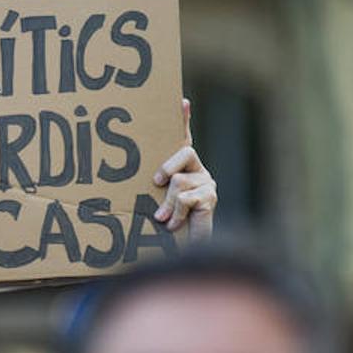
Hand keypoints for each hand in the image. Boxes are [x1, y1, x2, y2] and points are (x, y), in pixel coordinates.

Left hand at [153, 98, 216, 239]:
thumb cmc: (164, 224)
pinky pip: (187, 198)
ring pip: (180, 181)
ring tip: (162, 219)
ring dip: (167, 203)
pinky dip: (176, 213)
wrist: (185, 251)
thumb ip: (152, 186)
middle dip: (167, 167)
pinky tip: (173, 225)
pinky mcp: (211, 198)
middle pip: (184, 152)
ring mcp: (207, 182)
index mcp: (183, 167)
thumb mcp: (154, 200)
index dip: (183, 118)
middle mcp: (198, 170)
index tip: (181, 100)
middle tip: (156, 183)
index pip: (184, 137)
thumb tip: (142, 178)